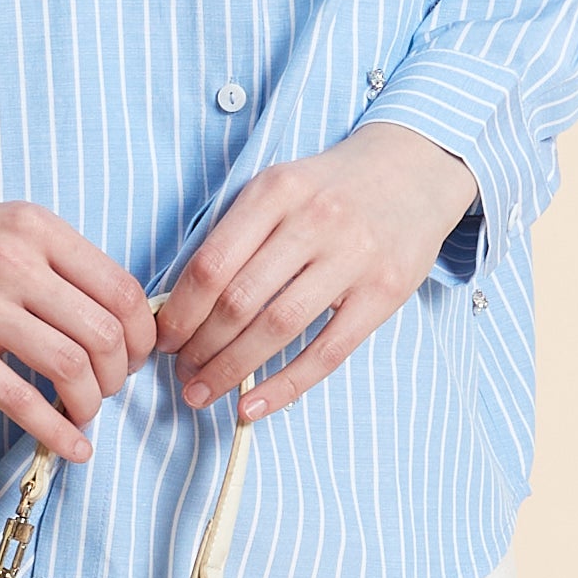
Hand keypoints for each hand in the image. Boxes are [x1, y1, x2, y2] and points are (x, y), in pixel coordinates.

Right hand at [0, 185, 157, 460]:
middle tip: (108, 388)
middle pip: (103, 333)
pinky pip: (18, 399)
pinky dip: (56, 431)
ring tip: (83, 412)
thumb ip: (55, 262)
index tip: (134, 355)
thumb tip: (110, 318)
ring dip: (90, 402)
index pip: (121, 289)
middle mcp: (13, 262)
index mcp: (36, 229)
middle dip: (119, 374)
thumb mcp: (3, 226)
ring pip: (69, 366)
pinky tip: (71, 447)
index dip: (141, 334)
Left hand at [153, 124, 477, 421]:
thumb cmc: (331, 188)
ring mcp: (353, 257)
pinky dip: (285, 386)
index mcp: (275, 191)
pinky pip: (327, 352)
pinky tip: (253, 408)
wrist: (415, 168)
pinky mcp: (384, 292)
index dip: (179, 312)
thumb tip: (180, 305)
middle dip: (199, 347)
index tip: (162, 339)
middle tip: (181, 373)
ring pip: (277, 328)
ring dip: (231, 370)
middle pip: (239, 300)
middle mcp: (314, 220)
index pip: (211, 264)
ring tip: (204, 392)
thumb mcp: (279, 187)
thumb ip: (235, 234)